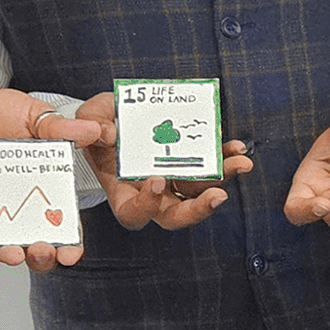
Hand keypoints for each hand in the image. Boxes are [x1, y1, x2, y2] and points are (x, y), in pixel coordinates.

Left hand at [0, 84, 105, 271]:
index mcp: (43, 186)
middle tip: (44, 252)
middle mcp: (18, 202)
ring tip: (14, 254)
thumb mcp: (34, 116)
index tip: (72, 252)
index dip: (70, 242)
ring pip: (1, 240)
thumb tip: (92, 130)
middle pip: (34, 241)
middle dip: (42, 256)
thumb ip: (60, 128)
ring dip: (8, 253)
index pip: (61, 222)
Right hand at [79, 91, 253, 234]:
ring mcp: (174, 181)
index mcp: (122, 192)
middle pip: (177, 215)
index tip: (156, 180)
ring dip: (223, 179)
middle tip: (218, 195)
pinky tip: (236, 147)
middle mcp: (152, 194)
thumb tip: (109, 133)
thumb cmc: (99, 123)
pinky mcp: (191, 165)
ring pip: (201, 192)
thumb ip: (92, 125)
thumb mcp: (88, 117)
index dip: (147, 204)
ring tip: (240, 162)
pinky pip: (212, 168)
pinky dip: (225, 158)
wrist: (116, 114)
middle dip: (200, 209)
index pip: (135, 213)